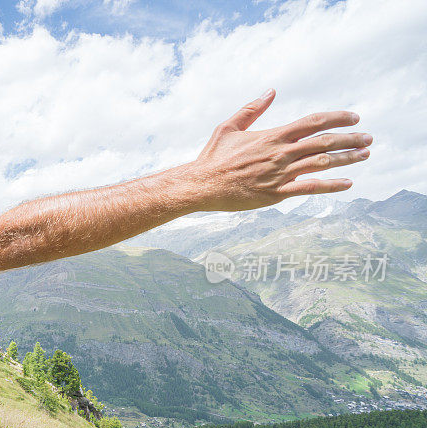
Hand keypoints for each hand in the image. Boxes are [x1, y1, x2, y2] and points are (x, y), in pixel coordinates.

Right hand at [193, 89, 371, 210]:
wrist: (201, 185)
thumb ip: (252, 109)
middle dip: (350, 139)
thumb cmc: (213, 157)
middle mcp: (281, 153)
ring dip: (347, 158)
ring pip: (322, 164)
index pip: (313, 122)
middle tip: (368, 138)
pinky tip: (347, 183)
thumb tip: (271, 91)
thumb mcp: (229, 127)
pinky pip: (310, 188)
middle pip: (324, 142)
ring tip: (365, 155)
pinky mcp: (276, 194)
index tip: (354, 118)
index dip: (337, 118)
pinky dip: (331, 185)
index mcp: (272, 136)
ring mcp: (280, 174)